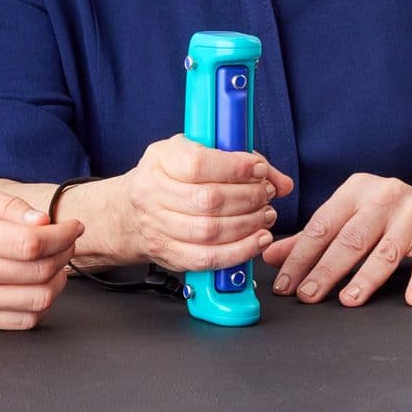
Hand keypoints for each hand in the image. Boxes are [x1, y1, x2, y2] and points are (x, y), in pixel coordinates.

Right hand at [0, 181, 81, 329]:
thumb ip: (8, 204)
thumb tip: (44, 221)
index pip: (30, 243)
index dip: (63, 235)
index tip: (74, 226)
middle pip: (38, 272)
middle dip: (66, 253)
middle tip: (66, 240)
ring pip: (36, 300)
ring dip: (59, 280)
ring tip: (55, 262)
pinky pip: (22, 321)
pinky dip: (42, 304)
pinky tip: (38, 284)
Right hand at [87, 135, 292, 272]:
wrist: (130, 212)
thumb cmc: (170, 177)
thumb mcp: (196, 152)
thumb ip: (240, 162)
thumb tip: (281, 181)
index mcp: (161, 159)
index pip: (198, 163)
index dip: (235, 168)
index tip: (259, 170)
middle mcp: (153, 192)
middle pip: (208, 200)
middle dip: (248, 198)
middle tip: (266, 194)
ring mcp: (158, 226)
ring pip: (210, 231)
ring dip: (248, 225)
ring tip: (265, 215)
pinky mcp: (169, 254)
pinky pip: (208, 259)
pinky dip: (239, 252)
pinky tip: (257, 240)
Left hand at [261, 176, 411, 307]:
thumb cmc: (393, 214)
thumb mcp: (352, 216)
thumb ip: (313, 237)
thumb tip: (272, 255)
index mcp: (356, 190)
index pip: (322, 225)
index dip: (300, 255)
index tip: (285, 281)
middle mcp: (383, 198)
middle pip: (350, 238)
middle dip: (324, 269)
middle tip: (307, 295)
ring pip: (384, 251)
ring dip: (364, 278)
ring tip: (348, 299)